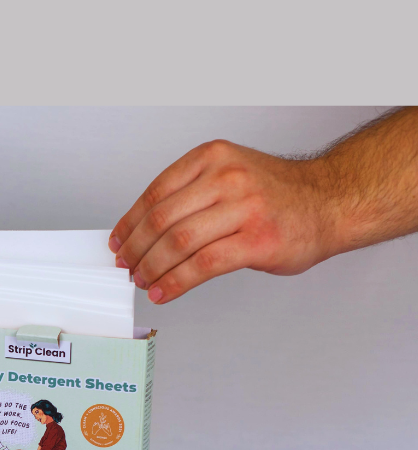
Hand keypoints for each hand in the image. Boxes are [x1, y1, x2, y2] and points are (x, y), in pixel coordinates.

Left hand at [110, 140, 338, 304]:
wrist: (330, 202)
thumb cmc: (275, 195)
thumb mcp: (229, 174)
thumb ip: (190, 195)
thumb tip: (143, 231)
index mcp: (213, 158)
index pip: (155, 193)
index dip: (129, 224)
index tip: (118, 243)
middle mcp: (227, 178)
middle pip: (161, 221)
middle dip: (136, 250)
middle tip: (127, 267)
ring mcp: (243, 209)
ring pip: (178, 244)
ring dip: (152, 269)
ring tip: (143, 281)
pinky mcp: (256, 241)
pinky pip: (203, 266)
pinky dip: (175, 283)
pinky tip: (164, 292)